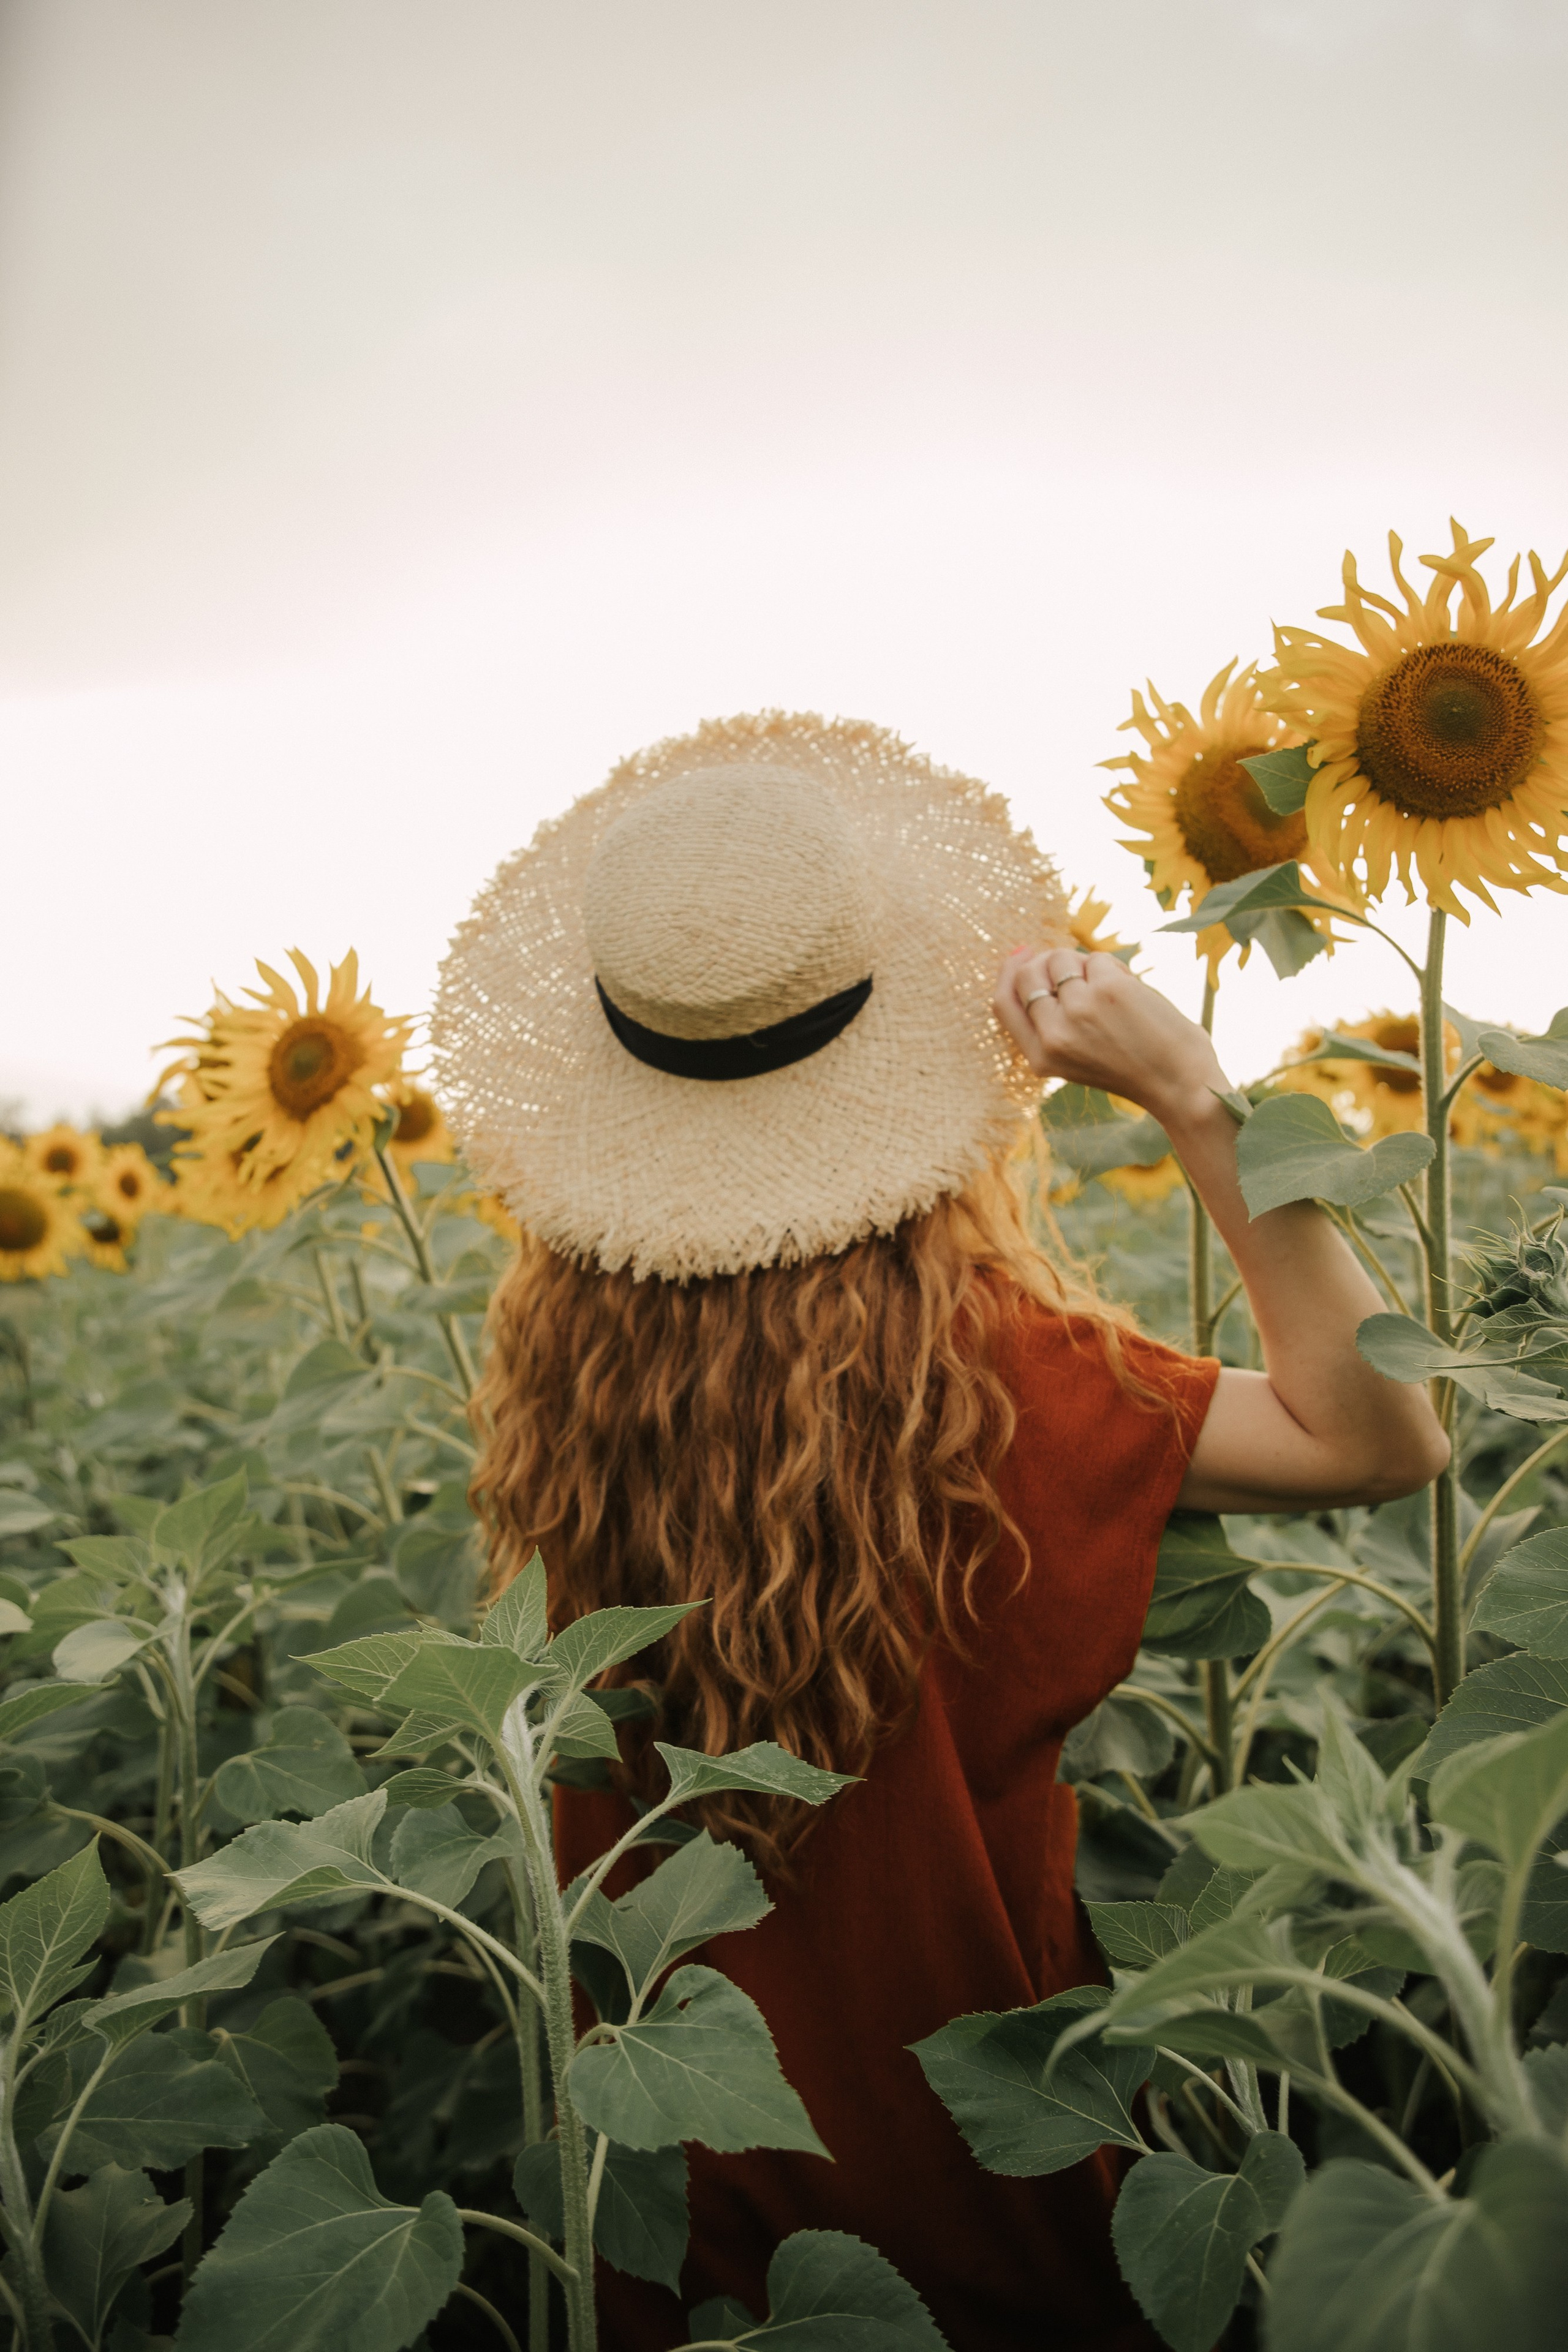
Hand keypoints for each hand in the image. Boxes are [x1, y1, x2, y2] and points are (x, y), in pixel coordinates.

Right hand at [993, 948, 1227, 1128]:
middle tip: (1077, 970)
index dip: (1009, 973)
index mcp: (1040, 1057)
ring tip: (1110, 990)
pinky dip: (1114, 968)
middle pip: (1028, 975)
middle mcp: (1053, 1034)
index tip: (1022, 954)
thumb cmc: (1131, 1068)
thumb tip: (1027, 960)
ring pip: (1062, 958)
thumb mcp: (1073, 1058)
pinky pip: (1098, 959)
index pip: (1004, 1004)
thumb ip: (1047, 1022)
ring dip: (1085, 964)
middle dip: (1048, 962)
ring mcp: (1079, 1009)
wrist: (1179, 1084)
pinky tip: (1131, 992)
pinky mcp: (1109, 989)